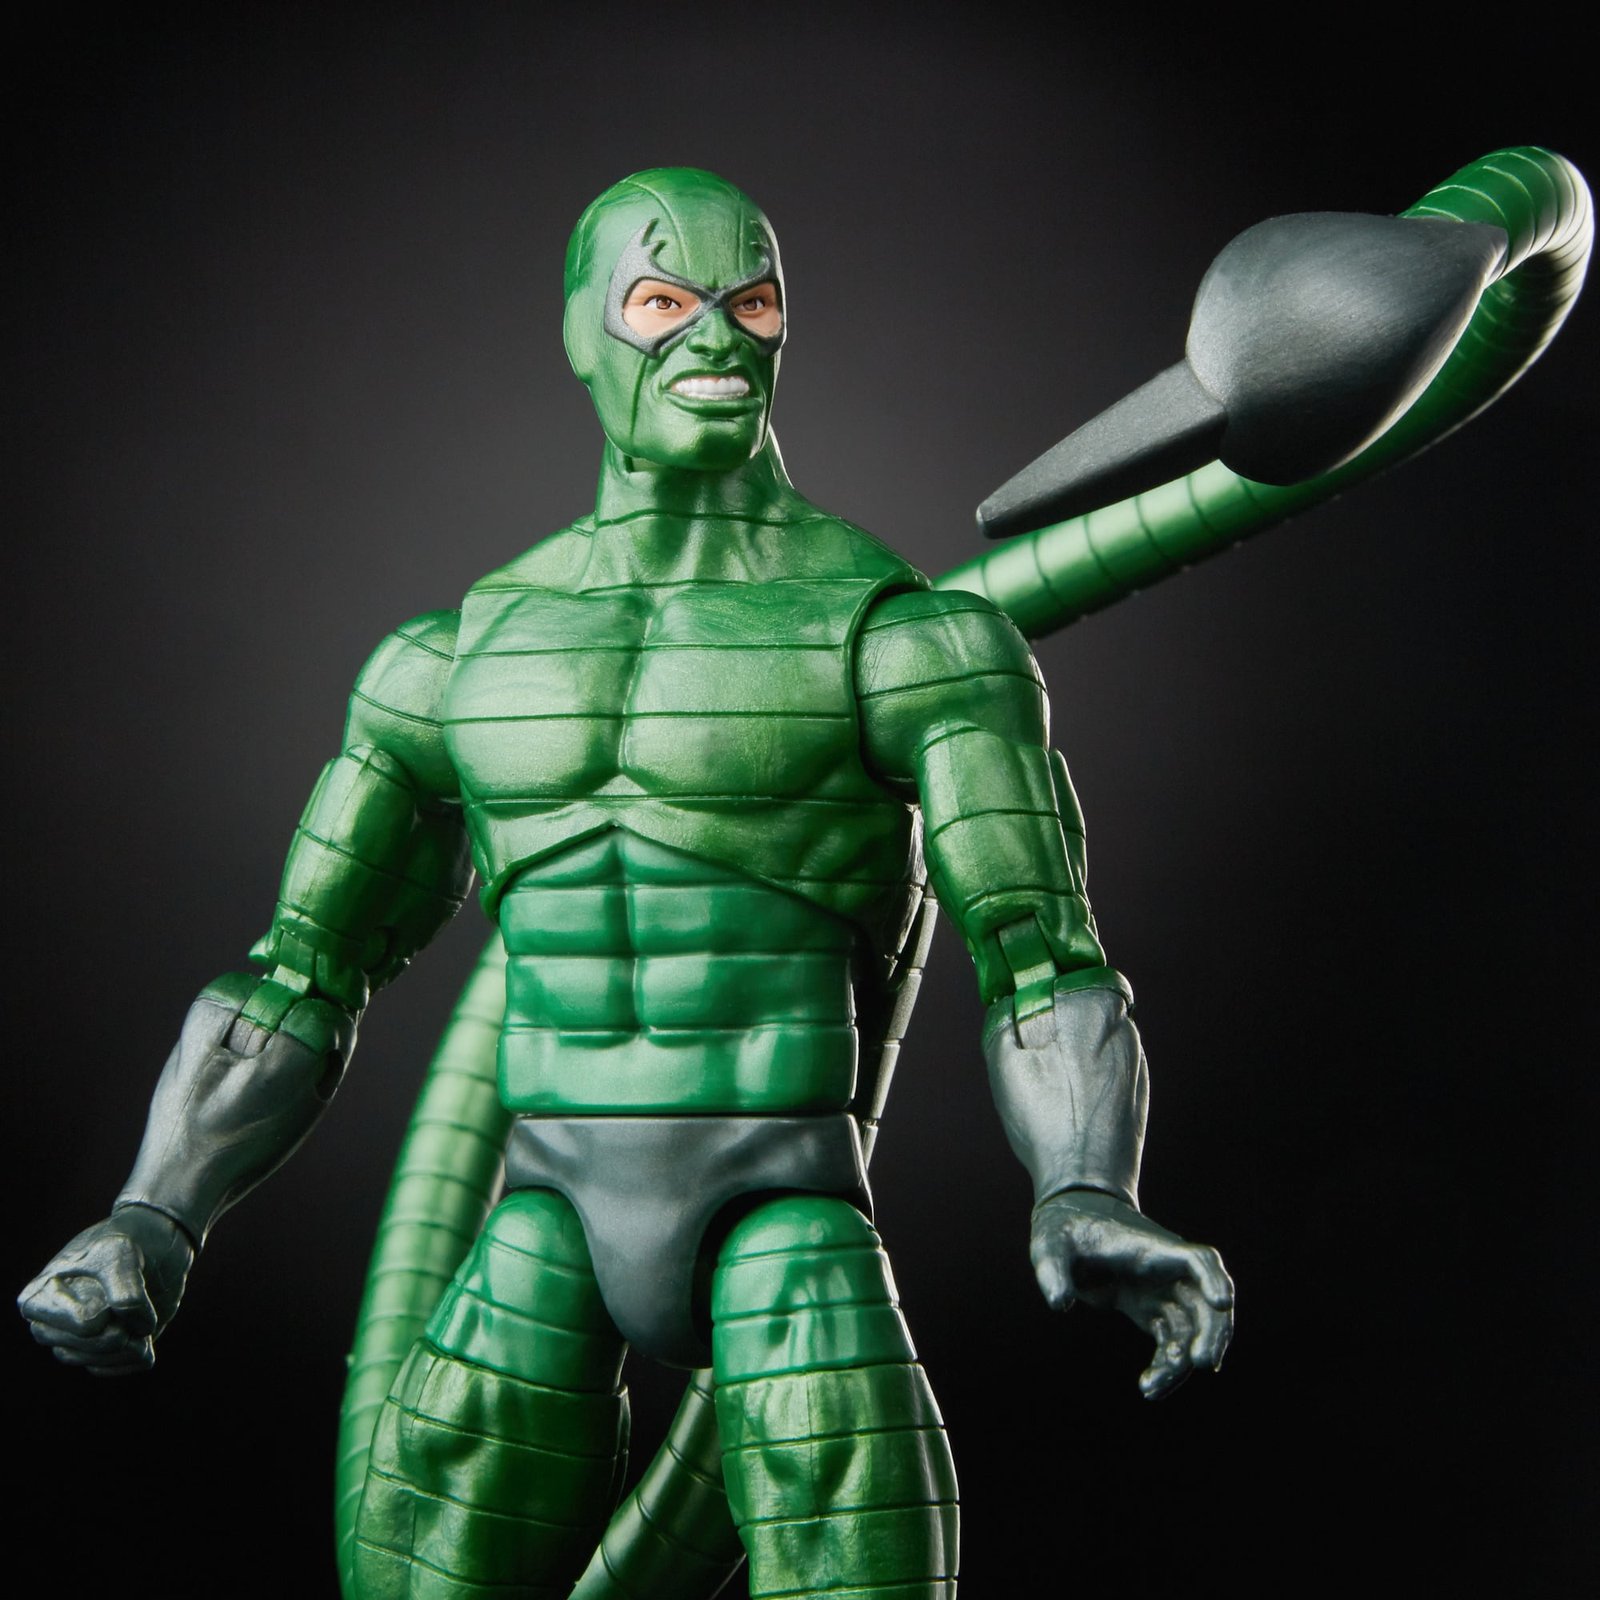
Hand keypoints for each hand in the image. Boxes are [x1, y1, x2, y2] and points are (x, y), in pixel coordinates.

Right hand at [19, 1205, 194, 1375]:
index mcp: (39, 1297)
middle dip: (116, 1334)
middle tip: (138, 1307)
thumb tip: (135, 1331)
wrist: (153, 1240)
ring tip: (145, 1321)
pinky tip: (144, 1336)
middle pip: (80, 1350)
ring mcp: (74, 1339)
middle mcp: (50, 1324)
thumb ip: (125, 1291)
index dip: (109, 1310)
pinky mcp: (99, 1350)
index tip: (122, 1287)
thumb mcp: (122, 1252)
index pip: (81, 1323)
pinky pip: (110, 1369)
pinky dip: (133, 1357)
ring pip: (93, 1363)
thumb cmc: (127, 1240)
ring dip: (128, 1347)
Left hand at [1030, 1188, 1232, 1399]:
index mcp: (1150, 1248)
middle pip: (1204, 1303)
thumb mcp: (1050, 1243)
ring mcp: (1160, 1291)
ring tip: (1150, 1389)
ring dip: (1181, 1361)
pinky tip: (1149, 1387)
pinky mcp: (1150, 1309)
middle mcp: (1165, 1271)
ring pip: (1189, 1330)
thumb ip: (1053, 1270)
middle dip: (1211, 1332)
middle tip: (1201, 1364)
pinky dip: (1166, 1365)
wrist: (1069, 1226)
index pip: (1197, 1260)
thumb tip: (1058, 1303)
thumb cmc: (1063, 1228)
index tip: (1221, 1303)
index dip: (1213, 1279)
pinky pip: (1170, 1341)